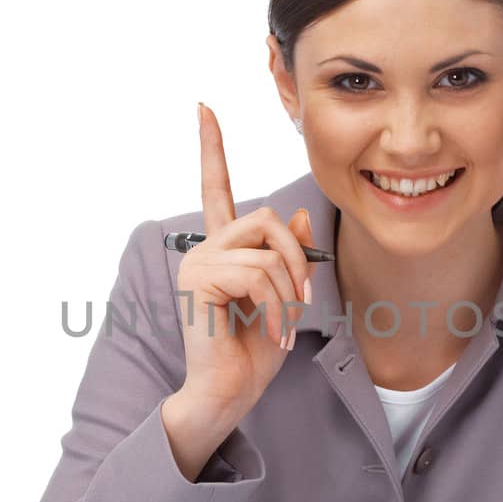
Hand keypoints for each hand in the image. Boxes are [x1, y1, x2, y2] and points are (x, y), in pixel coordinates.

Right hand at [175, 102, 318, 425]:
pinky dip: (275, 306)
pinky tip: (271, 333)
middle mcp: (205, 248)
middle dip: (298, 261)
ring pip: (267, 246)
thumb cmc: (251, 354)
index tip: (203, 107)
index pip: (217, 187)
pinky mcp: (198, 279)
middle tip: (304, 305)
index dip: (212, 146)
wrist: (226, 395)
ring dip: (289, 291)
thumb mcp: (284, 300)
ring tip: (285, 328)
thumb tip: (295, 215)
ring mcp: (198, 261)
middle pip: (266, 217)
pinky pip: (257, 272)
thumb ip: (290, 257)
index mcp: (223, 249)